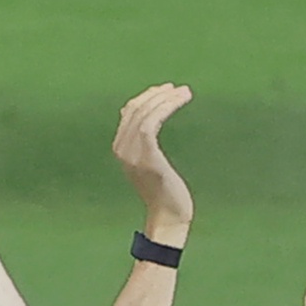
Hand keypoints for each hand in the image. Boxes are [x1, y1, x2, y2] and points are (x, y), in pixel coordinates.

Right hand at [112, 83, 193, 237]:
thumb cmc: (165, 191)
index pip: (129, 112)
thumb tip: (146, 122)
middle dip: (158, 95)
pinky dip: (167, 107)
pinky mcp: (146, 158)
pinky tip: (181, 101)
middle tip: (180, 89)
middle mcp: (121, 150)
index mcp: (120, 149)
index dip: (148, 97)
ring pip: (144, 114)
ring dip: (166, 99)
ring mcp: (132, 154)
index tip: (168, 90)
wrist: (168, 216)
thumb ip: (144, 145)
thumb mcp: (150, 163)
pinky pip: (152, 123)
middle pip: (135, 110)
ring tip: (185, 92)